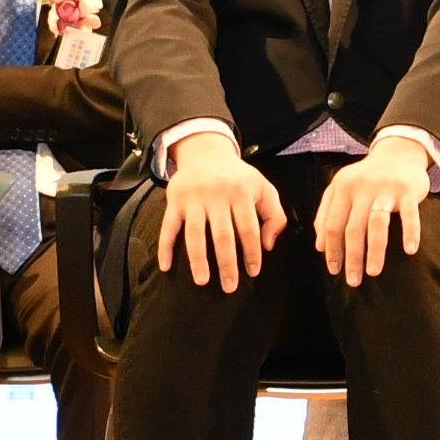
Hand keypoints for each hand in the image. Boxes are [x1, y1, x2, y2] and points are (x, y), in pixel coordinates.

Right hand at [158, 132, 285, 287]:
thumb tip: (268, 245)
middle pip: (222, 235)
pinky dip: (165, 247)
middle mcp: (217, 195)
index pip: (249, 228)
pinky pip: (168, 226)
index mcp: (242, 193)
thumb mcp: (264, 188)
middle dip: (227, 263)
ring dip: (198, 260)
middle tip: (229, 286)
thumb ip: (274, 215)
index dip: (252, 252)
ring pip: (195, 234)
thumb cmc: (239, 177)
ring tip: (202, 281)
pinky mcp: (175, 201)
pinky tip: (166, 266)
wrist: (206, 152)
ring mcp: (194, 198)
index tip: (253, 272)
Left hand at [313, 135, 434, 285]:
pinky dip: (410, 233)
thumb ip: (327, 213)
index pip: (333, 224)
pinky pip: (409, 215)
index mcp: (342, 188)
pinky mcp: (408, 190)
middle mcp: (362, 187)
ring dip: (375, 251)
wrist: (398, 154)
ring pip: (377, 224)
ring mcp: (386, 188)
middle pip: (353, 228)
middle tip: (353, 279)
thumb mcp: (342, 189)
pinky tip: (410, 250)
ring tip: (373, 272)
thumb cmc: (367, 178)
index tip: (334, 270)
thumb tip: (320, 247)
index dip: (332, 250)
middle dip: (352, 257)